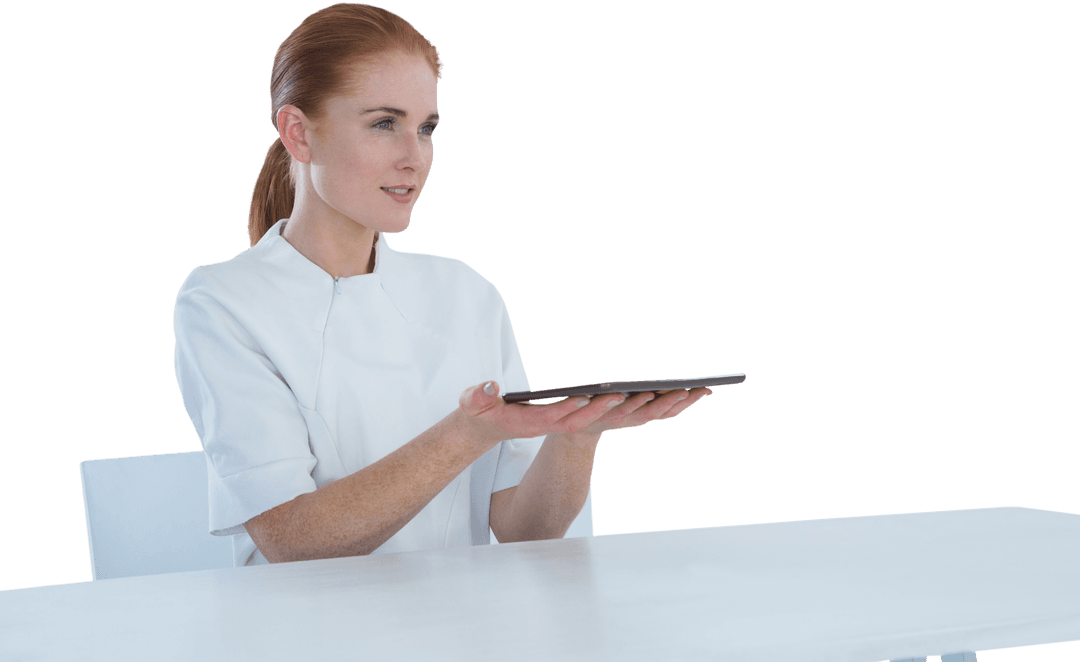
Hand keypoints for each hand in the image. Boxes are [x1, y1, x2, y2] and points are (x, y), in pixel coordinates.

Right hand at [454, 381, 712, 447]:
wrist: (495, 427)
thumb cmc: (485, 415)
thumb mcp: (473, 405)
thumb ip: (476, 398)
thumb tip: (485, 390)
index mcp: (555, 422)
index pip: (582, 416)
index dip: (604, 407)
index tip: (625, 395)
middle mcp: (579, 425)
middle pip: (622, 417)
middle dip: (654, 405)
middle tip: (683, 392)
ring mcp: (592, 422)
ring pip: (638, 417)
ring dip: (670, 405)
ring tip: (701, 390)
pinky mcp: (600, 417)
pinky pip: (639, 413)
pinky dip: (664, 404)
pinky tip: (688, 393)